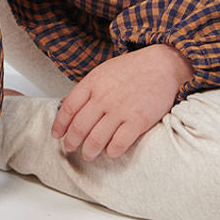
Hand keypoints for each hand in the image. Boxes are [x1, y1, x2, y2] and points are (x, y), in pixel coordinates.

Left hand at [51, 44, 192, 159]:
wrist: (163, 64)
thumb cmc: (133, 69)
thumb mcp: (104, 71)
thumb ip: (88, 89)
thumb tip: (71, 107)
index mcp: (92, 83)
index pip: (68, 109)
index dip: (59, 125)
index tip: (57, 135)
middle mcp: (103, 97)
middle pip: (79, 127)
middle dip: (71, 142)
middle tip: (70, 148)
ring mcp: (120, 110)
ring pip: (96, 139)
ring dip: (89, 151)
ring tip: (88, 155)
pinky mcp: (138, 120)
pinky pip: (118, 143)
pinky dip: (111, 151)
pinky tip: (110, 152)